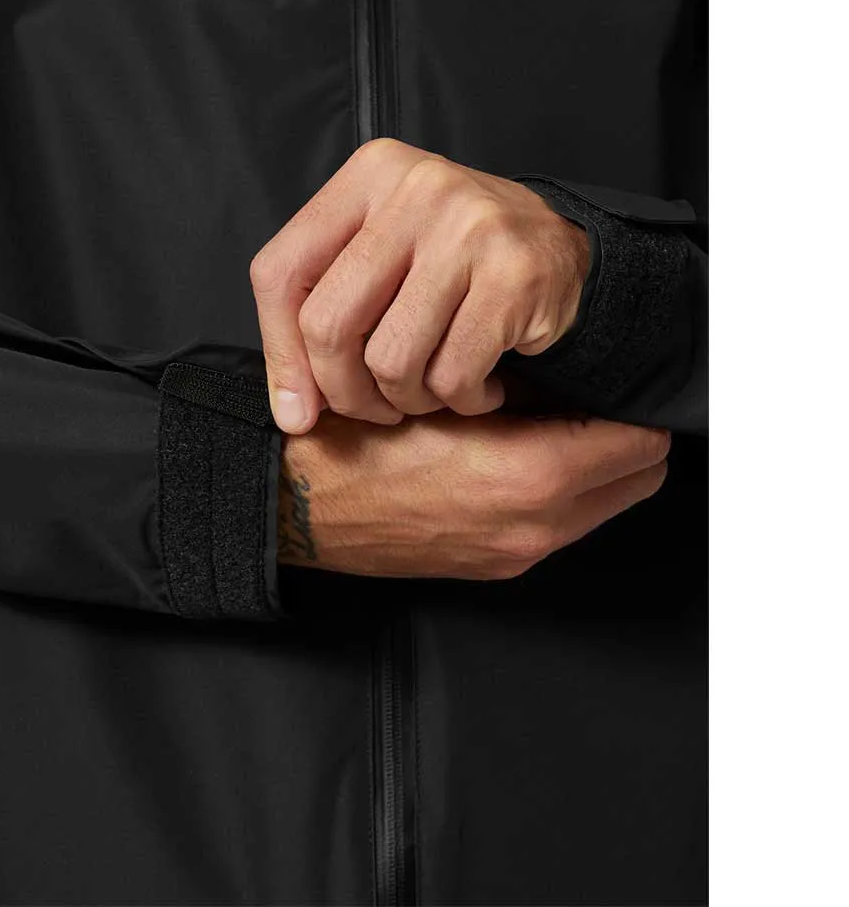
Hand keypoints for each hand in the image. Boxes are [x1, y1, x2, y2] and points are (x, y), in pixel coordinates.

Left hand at [250, 138, 589, 433]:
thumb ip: (327, 314)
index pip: (280, 271)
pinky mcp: (514, 275)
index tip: (299, 407)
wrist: (566, 254)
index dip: (280, 353)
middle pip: (327, 323)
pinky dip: (461, 402)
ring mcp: (469, 228)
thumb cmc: (458, 264)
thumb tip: (292, 411)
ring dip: (408, 401)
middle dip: (345, 392)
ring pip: (389, 360)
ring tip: (433, 391)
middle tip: (377, 406)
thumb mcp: (385, 258)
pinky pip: (452, 377)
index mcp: (369, 173)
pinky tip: (478, 389)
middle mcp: (416, 188)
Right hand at [276, 410, 669, 578]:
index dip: (640, 404)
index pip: (641, 441)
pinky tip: (519, 458)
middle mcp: (536, 526)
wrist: (299, 508)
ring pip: (603, 505)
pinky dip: (561, 492)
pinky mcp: (496, 568)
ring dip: (597, 466)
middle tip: (601, 399)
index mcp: (530, 475)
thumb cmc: (355, 444)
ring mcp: (517, 554)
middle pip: (639, 480)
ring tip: (557, 422)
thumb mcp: (442, 391)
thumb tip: (564, 373)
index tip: (624, 381)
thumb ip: (518, 384)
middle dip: (632, 438)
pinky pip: (561, 526)